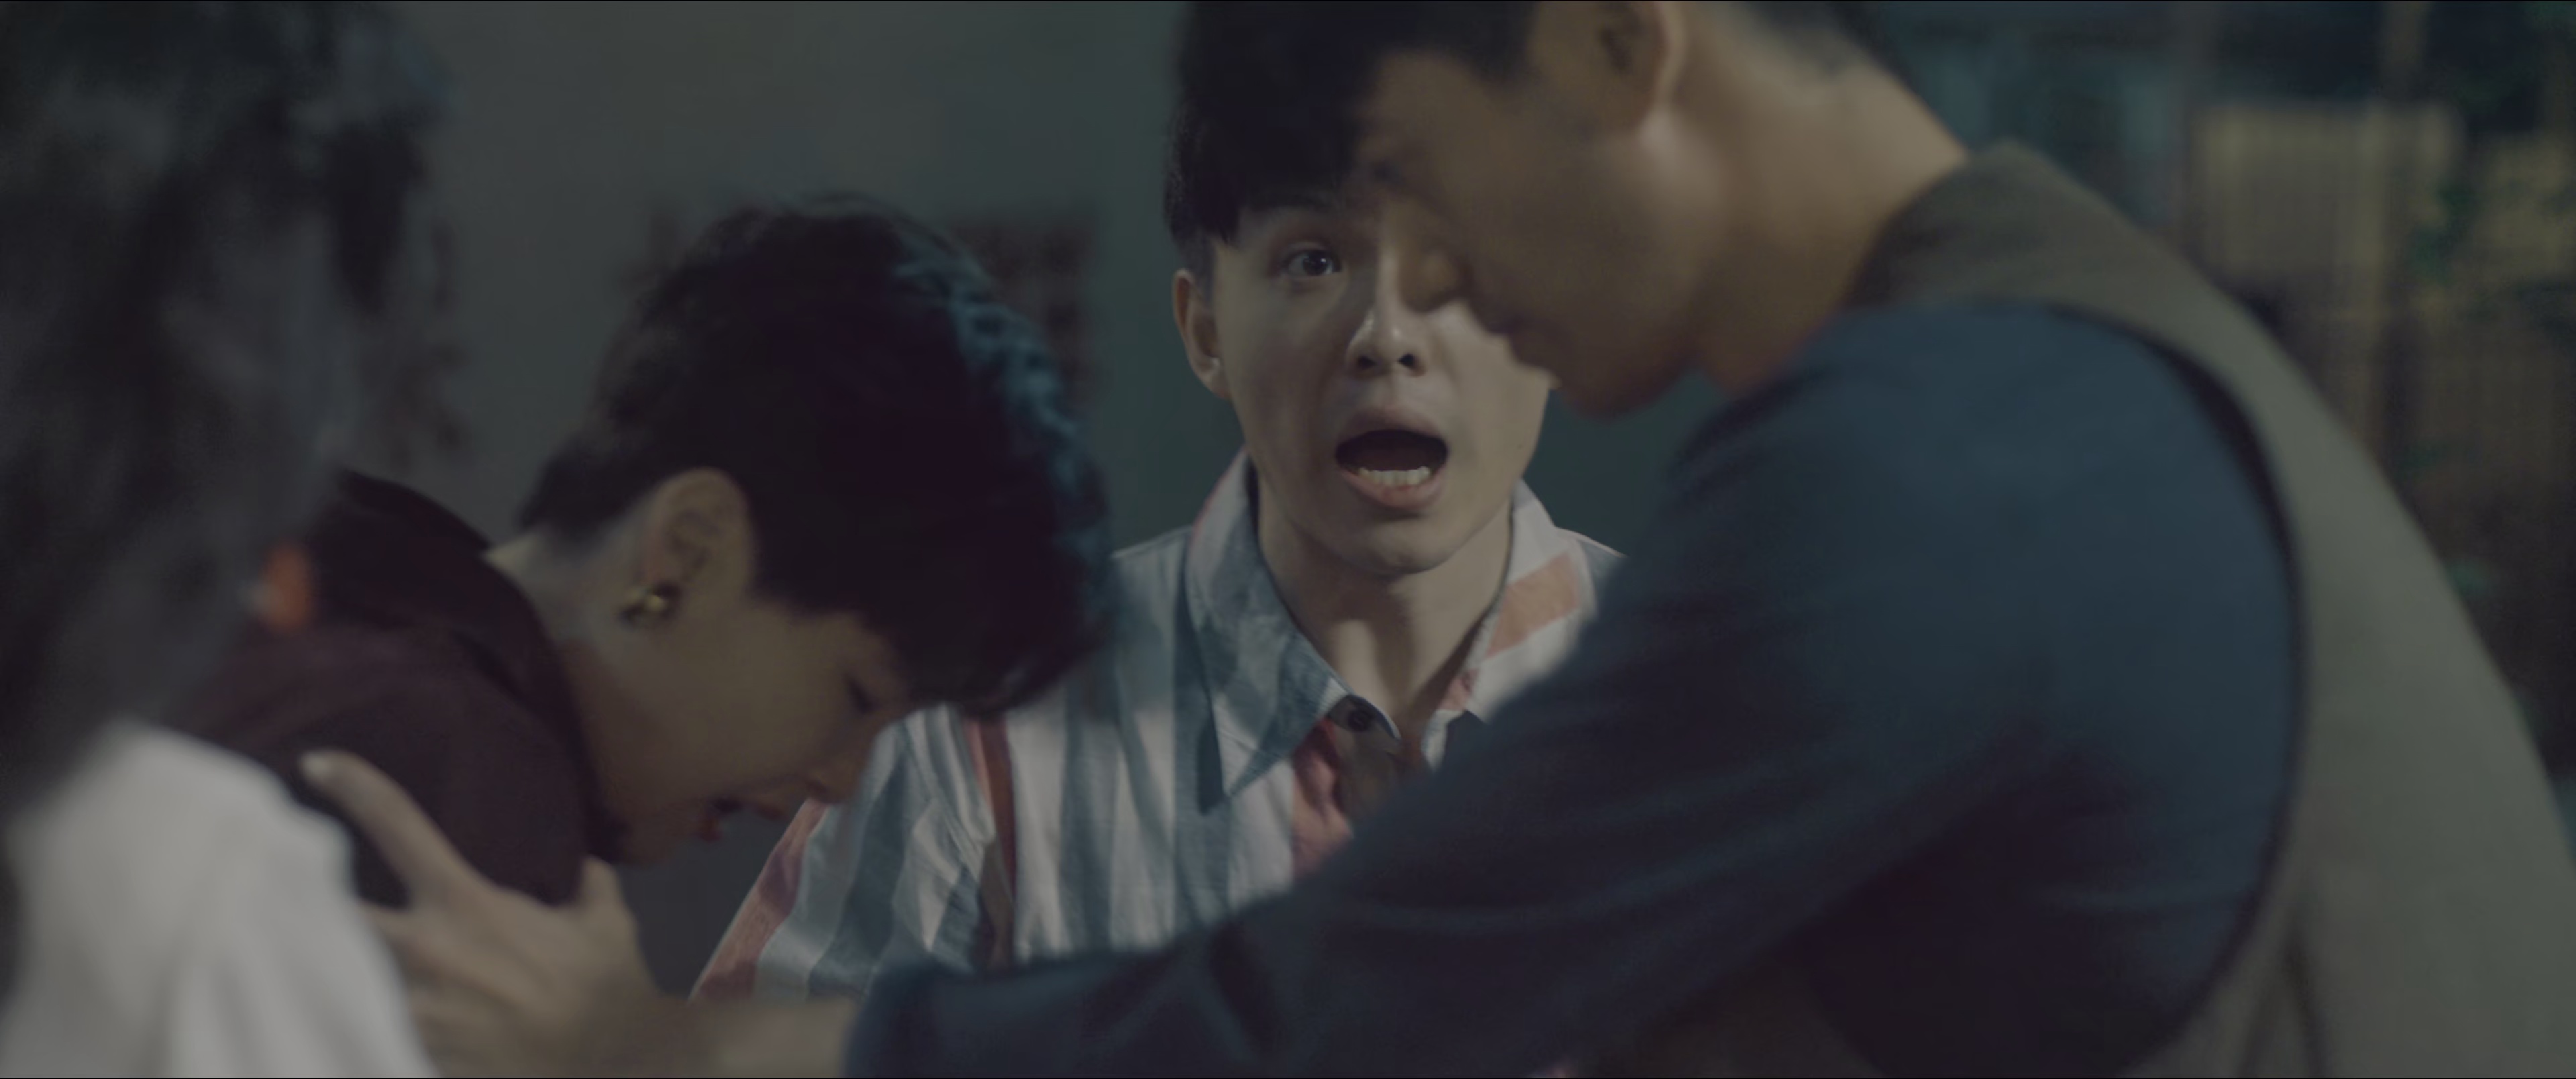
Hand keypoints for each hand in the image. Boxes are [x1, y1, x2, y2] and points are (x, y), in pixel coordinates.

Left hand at [299, 750, 682, 1076]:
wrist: (614, 1062)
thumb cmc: (607, 987)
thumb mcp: (606, 923)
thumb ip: (587, 887)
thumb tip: (585, 867)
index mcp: (465, 903)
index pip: (399, 825)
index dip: (354, 785)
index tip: (316, 763)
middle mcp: (424, 950)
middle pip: (326, 912)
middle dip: (285, 900)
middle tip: (251, 889)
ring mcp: (410, 1010)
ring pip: (326, 980)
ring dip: (306, 972)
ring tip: (265, 967)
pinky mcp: (413, 1059)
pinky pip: (358, 1041)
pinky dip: (342, 1035)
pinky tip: (315, 1032)